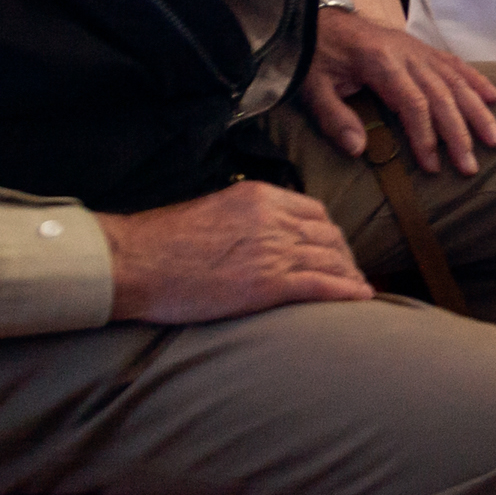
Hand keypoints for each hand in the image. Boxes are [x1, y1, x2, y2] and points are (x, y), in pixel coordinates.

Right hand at [99, 182, 374, 323]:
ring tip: (359, 287)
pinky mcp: (268, 283)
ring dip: (349, 274)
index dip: (329, 232)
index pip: (312, 211)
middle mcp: (272, 218)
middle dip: (344, 254)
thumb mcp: (211, 212)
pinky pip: (321, 284)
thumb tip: (256, 236)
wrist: (134, 262)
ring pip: (329, 258)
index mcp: (258, 197)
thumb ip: (243, 219)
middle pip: (327, 234)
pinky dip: (346, 290)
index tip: (334, 247)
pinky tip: (362, 297)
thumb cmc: (159, 243)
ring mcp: (272, 250)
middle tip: (350, 270)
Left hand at [296, 6, 495, 177]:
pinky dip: (476, 80)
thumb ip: (333, 117)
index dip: (425, 135)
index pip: (413, 102)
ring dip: (477, 111)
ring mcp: (417, 48)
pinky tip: (494, 97)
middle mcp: (406, 53)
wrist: (317, 17)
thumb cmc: (314, 55)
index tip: (432, 166)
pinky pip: (455, 63)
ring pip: (455, 80)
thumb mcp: (312, 86)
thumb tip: (359, 150)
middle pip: (442, 94)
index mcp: (380, 61)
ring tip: (495, 139)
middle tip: (470, 166)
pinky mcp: (420, 47)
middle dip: (459, 133)